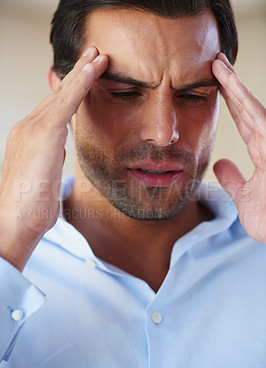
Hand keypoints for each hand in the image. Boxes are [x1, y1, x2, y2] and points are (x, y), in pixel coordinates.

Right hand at [0, 47, 107, 270]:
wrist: (16, 222)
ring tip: (97, 56)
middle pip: (57, 96)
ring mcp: (32, 128)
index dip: (69, 92)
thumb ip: (51, 157)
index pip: (52, 109)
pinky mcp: (42, 133)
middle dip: (76, 75)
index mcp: (29, 138)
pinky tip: (93, 70)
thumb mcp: (44, 176)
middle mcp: (27, 127)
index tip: (84, 77)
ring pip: (62, 94)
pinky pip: (66, 102)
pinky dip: (81, 84)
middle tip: (92, 55)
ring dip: (82, 73)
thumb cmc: (31, 208)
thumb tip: (60, 149)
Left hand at [212, 53, 265, 243]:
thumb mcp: (244, 197)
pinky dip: (244, 99)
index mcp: (263, 153)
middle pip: (246, 108)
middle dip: (230, 86)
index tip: (215, 87)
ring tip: (217, 63)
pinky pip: (258, 118)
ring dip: (234, 84)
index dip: (230, 104)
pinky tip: (230, 81)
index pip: (244, 121)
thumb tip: (220, 163)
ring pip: (251, 106)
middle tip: (214, 63)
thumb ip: (233, 179)